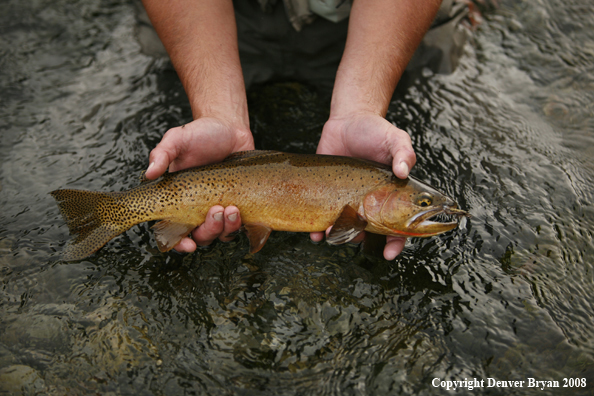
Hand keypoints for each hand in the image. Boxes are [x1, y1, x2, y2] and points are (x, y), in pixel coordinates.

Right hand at [145, 117, 253, 251]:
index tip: (188, 244)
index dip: (179, 243)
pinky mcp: (241, 204)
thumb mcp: (177, 139)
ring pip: (222, 234)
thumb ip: (162, 153)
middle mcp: (198, 209)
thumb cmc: (199, 134)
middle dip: (210, 230)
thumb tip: (149, 173)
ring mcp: (220, 207)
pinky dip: (243, 225)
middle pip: (202, 236)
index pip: (174, 231)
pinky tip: (244, 212)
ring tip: (233, 208)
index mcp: (178, 200)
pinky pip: (242, 225)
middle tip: (216, 210)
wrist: (229, 127)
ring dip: (227, 227)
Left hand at [312, 112, 415, 259]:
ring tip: (329, 233)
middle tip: (352, 236)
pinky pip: (322, 217)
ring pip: (344, 229)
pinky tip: (313, 232)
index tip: (389, 253)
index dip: (395, 242)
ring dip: (336, 236)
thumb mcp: (395, 138)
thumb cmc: (376, 131)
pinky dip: (316, 229)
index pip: (398, 227)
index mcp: (390, 196)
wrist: (347, 121)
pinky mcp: (327, 194)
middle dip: (359, 239)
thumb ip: (403, 153)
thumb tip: (404, 171)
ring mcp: (347, 201)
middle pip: (367, 232)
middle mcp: (369, 203)